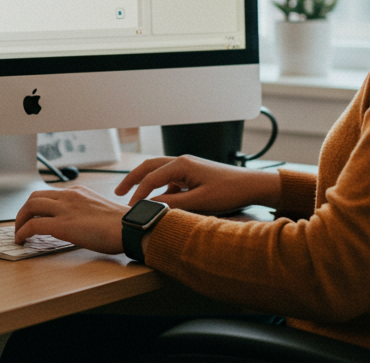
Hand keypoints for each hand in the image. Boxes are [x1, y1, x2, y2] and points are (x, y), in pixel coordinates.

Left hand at [13, 186, 128, 253]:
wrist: (130, 228)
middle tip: (21, 224)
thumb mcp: (99, 210)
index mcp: (78, 192)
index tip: (33, 217)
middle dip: (23, 211)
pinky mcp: (63, 225)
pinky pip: (33, 225)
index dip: (37, 206)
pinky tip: (21, 240)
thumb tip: (77, 225)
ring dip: (20, 220)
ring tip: (18, 233)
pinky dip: (22, 232)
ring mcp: (65, 209)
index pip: (49, 194)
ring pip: (30, 206)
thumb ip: (84, 212)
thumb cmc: (121, 225)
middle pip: (35, 197)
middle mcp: (69, 196)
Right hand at [116, 155, 281, 212]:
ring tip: (135, 197)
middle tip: (118, 193)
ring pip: (159, 171)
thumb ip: (174, 204)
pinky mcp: (193, 174)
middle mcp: (182, 162)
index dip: (138, 194)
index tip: (129, 209)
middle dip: (132, 180)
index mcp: (181, 165)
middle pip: (149, 167)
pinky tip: (162, 202)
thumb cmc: (229, 192)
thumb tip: (152, 207)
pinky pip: (171, 179)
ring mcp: (188, 167)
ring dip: (145, 183)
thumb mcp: (200, 202)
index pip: (150, 178)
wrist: (251, 185)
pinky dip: (161, 188)